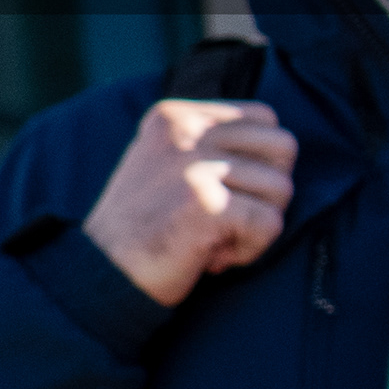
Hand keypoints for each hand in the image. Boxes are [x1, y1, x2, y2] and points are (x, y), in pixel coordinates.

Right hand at [82, 97, 294, 305]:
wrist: (104, 271)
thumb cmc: (145, 224)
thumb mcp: (167, 161)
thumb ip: (212, 143)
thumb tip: (280, 146)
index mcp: (174, 116)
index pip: (264, 117)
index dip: (261, 159)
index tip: (223, 188)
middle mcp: (183, 131)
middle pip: (283, 147)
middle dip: (268, 188)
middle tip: (228, 214)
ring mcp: (194, 166)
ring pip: (281, 189)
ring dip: (256, 224)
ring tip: (213, 236)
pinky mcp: (207, 204)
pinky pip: (269, 224)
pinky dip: (248, 250)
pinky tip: (210, 256)